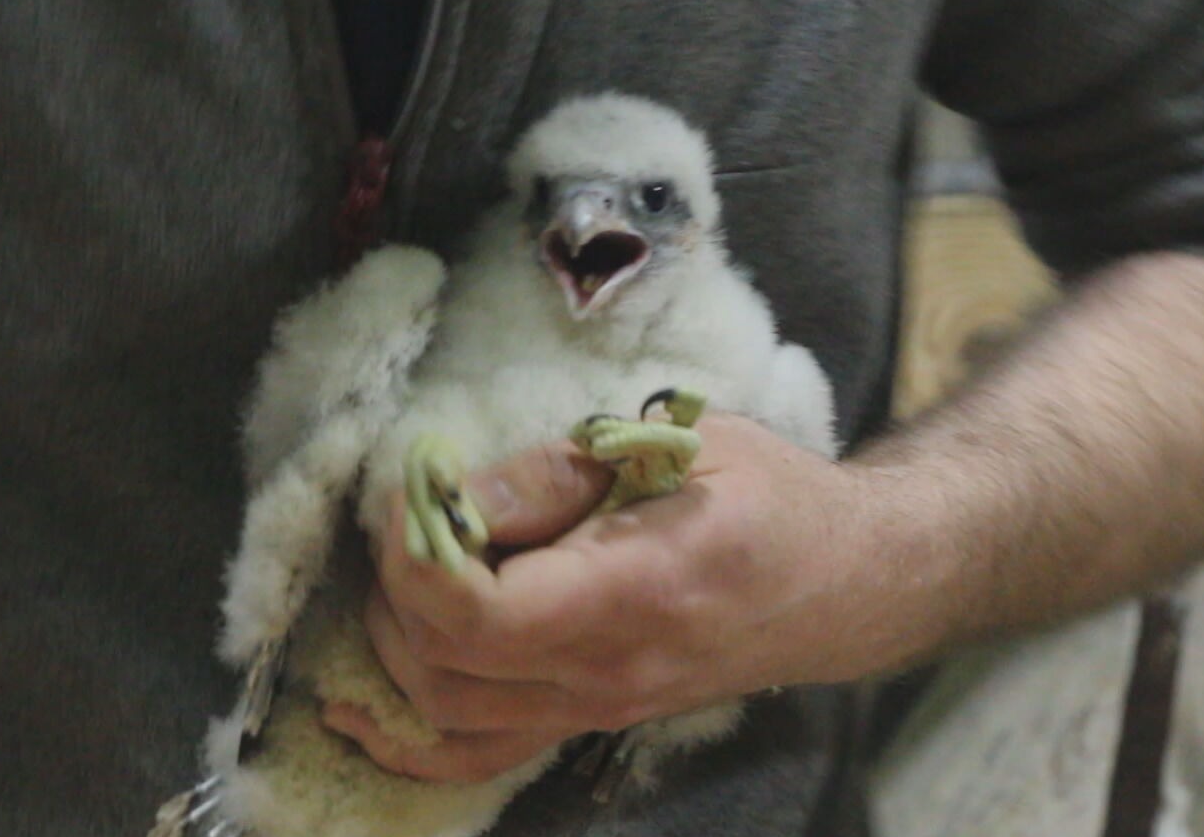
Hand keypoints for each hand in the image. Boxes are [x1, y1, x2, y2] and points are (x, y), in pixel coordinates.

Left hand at [322, 414, 891, 782]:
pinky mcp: (592, 721)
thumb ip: (557, 473)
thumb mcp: (683, 445)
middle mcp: (612, 671)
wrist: (843, 582)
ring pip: (448, 713)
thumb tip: (449, 493)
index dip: (415, 555)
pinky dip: (411, 739)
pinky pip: (481, 757)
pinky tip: (360, 706)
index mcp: (638, 591)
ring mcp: (600, 710)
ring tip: (404, 574)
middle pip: (447, 665)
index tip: (415, 489)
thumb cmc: (770, 495)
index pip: (479, 614)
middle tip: (409, 515)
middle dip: (397, 587)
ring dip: (396, 645)